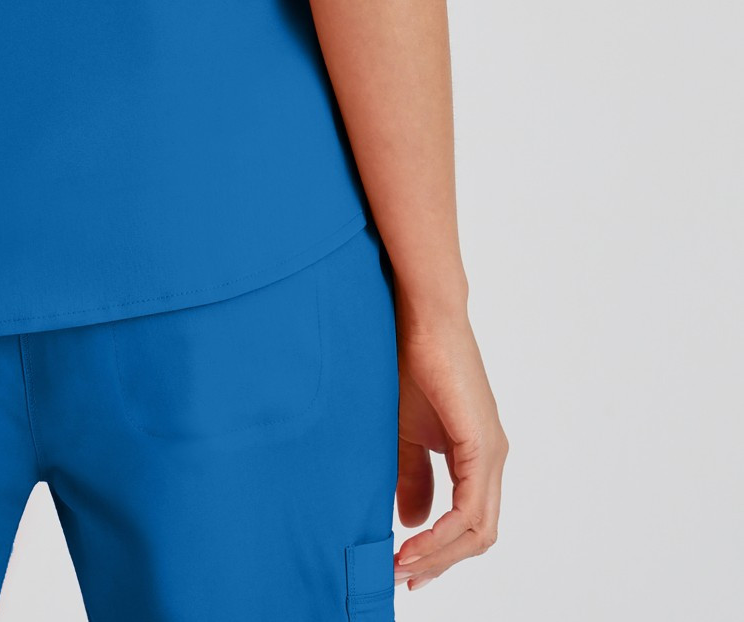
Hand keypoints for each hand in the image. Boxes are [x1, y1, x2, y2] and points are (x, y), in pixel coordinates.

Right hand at [393, 301, 507, 590]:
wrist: (418, 315)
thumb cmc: (408, 361)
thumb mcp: (403, 430)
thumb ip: (412, 475)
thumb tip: (413, 521)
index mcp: (476, 455)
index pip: (468, 524)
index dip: (438, 552)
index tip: (402, 567)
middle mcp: (492, 459)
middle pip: (476, 536)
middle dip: (438, 563)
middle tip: (400, 576)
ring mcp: (491, 453)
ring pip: (477, 530)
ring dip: (439, 555)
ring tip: (401, 564)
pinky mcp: (482, 445)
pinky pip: (470, 510)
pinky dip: (443, 534)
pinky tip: (413, 540)